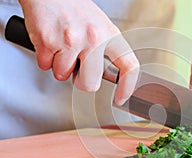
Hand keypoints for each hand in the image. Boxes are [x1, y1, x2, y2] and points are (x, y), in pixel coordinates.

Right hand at [19, 0, 138, 104]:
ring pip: (63, 76)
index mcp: (110, 35)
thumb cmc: (74, 8)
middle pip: (90, 84)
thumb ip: (106, 50)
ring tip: (62, 47)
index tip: (121, 97)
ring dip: (61, 67)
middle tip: (77, 69)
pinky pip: (46, 66)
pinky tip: (51, 44)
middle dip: (81, 82)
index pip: (129, 66)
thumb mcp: (100, 26)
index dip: (127, 87)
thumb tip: (107, 75)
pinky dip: (46, 59)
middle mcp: (93, 39)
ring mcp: (71, 41)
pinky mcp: (48, 42)